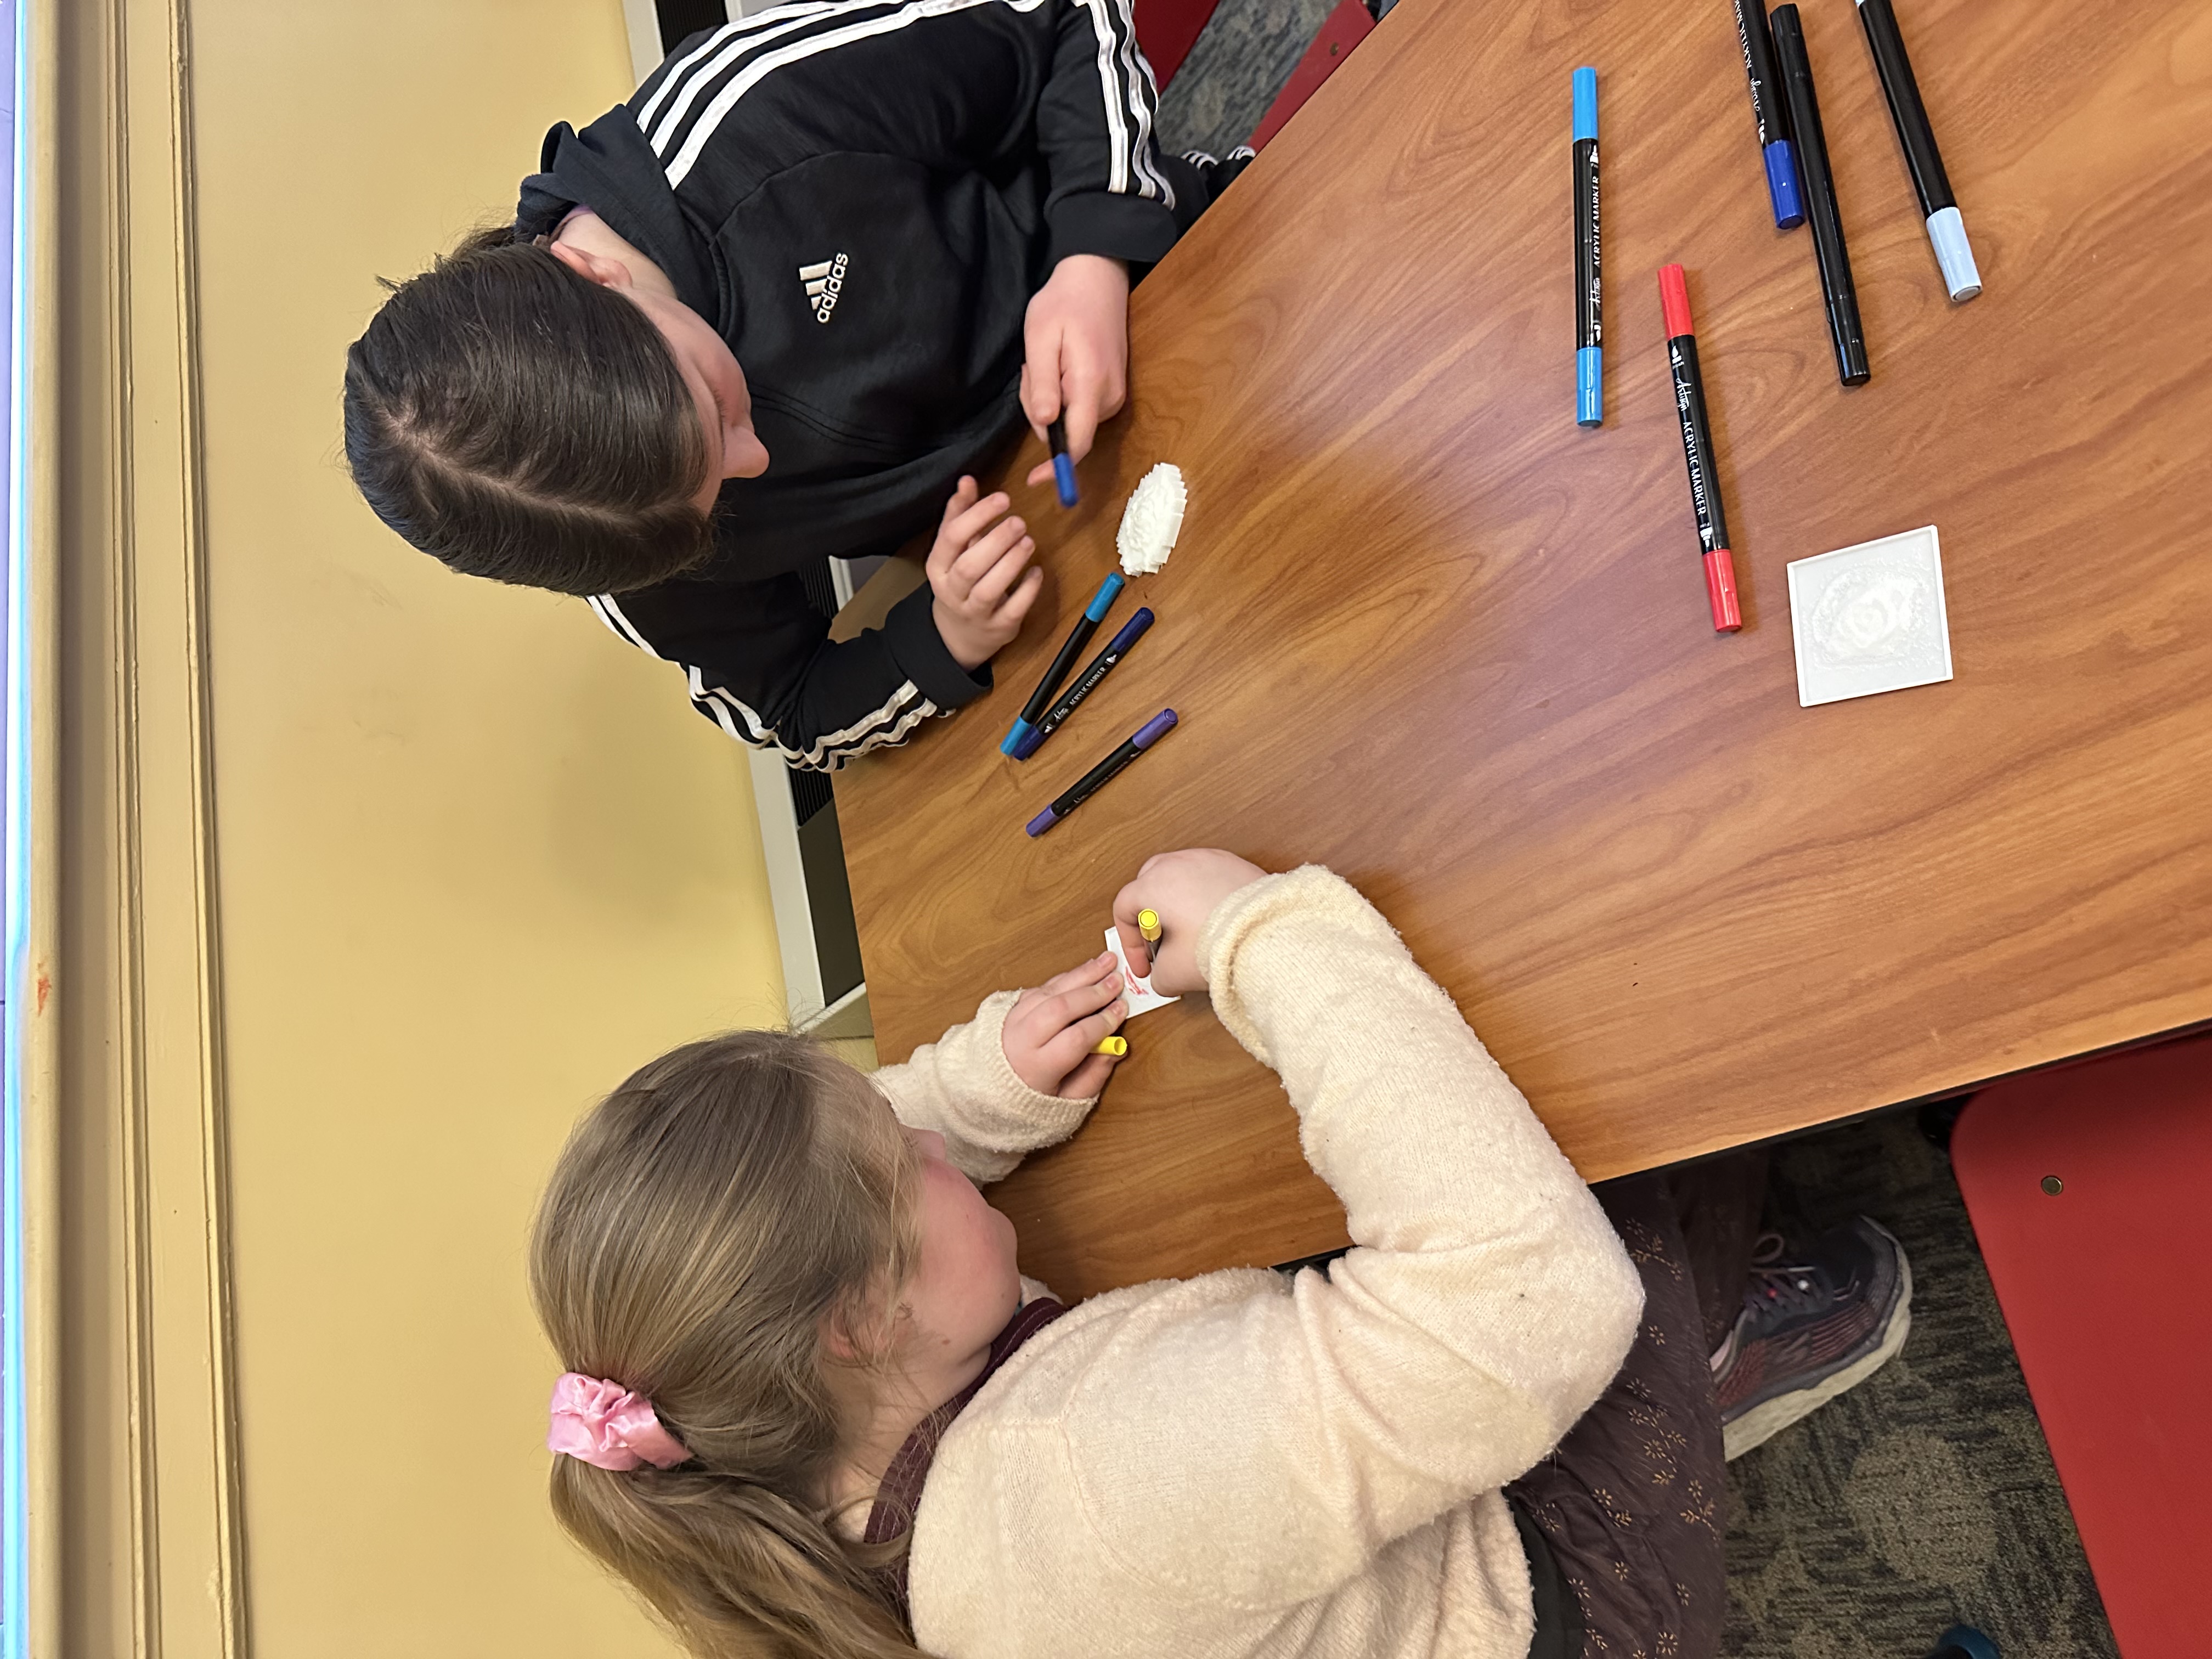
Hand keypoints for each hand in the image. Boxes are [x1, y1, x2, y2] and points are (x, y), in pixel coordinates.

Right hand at [928, 476, 1043, 669]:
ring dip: (1011, 563)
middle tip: (1018, 522)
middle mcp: (952, 591)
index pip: (952, 537)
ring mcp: (975, 612)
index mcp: (938, 566)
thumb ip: (960, 514)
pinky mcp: (999, 627)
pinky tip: (1037, 571)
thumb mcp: (954, 549)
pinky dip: (1027, 590)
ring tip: (1028, 541)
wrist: (959, 634)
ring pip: (989, 590)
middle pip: (969, 566)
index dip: (978, 515)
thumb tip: (967, 481)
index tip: (1003, 499)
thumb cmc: (960, 580)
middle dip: (996, 541)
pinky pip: (1013, 609)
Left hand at [1001, 952, 1127, 1098]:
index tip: (1121, 1011)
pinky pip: (1039, 988)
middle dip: (1093, 992)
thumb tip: (1117, 1047)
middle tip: (1118, 982)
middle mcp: (1020, 1041)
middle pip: (1060, 1008)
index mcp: (1035, 1068)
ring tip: (1106, 962)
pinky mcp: (1010, 1010)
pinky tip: (1083, 972)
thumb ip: (1093, 1075)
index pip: (1075, 1038)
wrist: (984, 1095)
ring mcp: (1011, 1022)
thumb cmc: (1029, 1102)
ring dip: (1081, 975)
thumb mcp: (1067, 1102)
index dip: (1102, 1023)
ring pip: (1049, 991)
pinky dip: (1064, 979)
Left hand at [1020, 255, 1130, 488]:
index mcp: (1091, 386)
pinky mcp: (1111, 391)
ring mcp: (1114, 395)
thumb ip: (1042, 385)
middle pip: (1068, 433)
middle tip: (1031, 370)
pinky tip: (1058, 365)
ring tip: (1045, 361)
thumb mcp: (1041, 339)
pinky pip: (1078, 408)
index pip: (1077, 444)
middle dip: (1041, 413)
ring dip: (1048, 401)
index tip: (1034, 481)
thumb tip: (1045, 425)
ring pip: (1071, 421)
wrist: (1098, 278)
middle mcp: (1109, 398)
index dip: (1055, 468)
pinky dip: (1060, 395)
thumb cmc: (1064, 303)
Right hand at [1112, 849, 1269, 993]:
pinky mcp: (1234, 863)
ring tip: (1188, 933)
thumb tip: (1163, 975)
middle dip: (1148, 916)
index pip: (1124, 908)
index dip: (1129, 942)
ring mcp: (1208, 859)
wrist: (1269, 934)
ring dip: (1176, 904)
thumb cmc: (1221, 945)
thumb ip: (1158, 975)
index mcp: (1155, 884)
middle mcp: (1179, 864)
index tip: (1144, 965)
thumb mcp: (1174, 973)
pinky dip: (1203, 896)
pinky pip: (1207, 876)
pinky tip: (1214, 921)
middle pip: (1147, 884)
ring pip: (1178, 877)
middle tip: (1160, 943)